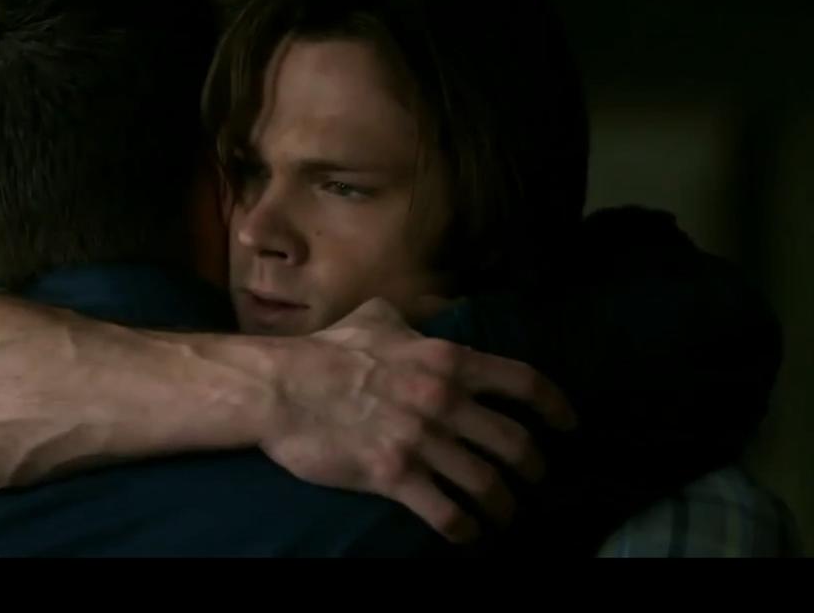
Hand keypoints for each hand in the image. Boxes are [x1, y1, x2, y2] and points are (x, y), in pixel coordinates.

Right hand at [260, 298, 576, 542]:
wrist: (281, 387)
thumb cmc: (327, 350)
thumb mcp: (377, 318)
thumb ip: (412, 319)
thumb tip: (427, 316)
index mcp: (446, 359)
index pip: (524, 382)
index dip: (556, 407)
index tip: (568, 426)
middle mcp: (443, 400)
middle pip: (516, 443)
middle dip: (535, 468)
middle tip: (535, 479)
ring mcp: (420, 440)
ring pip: (488, 484)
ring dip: (505, 506)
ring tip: (505, 514)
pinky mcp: (393, 475)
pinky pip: (447, 512)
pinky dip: (465, 528)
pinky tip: (466, 532)